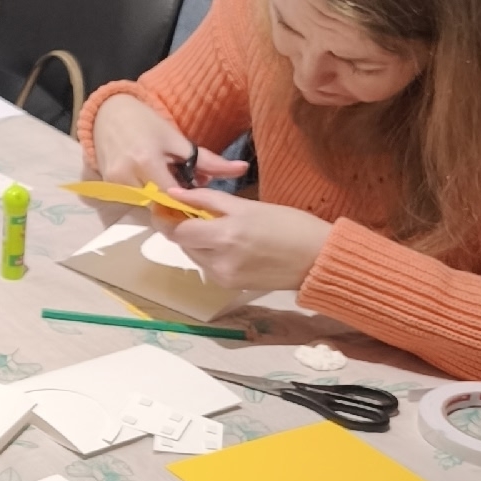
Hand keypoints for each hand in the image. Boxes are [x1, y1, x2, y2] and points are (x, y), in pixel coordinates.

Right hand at [91, 92, 247, 195]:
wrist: (109, 116)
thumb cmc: (147, 125)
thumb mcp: (178, 140)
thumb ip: (209, 161)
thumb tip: (242, 169)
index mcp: (146, 162)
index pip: (173, 197)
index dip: (189, 203)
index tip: (203, 203)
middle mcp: (126, 177)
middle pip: (160, 206)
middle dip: (177, 204)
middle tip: (190, 194)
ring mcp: (114, 185)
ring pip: (147, 208)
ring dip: (163, 203)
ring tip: (172, 186)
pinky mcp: (108, 189)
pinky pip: (135, 203)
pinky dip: (149, 199)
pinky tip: (156, 186)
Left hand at [169, 186, 331, 292]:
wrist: (318, 260)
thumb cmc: (289, 225)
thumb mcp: (248, 206)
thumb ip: (207, 200)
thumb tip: (174, 193)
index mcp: (224, 236)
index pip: (176, 230)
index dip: (164, 217)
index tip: (162, 205)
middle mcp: (219, 261)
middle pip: (183, 243)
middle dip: (181, 227)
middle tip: (189, 210)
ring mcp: (224, 277)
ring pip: (195, 255)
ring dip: (197, 240)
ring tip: (216, 226)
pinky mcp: (230, 287)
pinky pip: (209, 266)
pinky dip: (210, 253)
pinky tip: (228, 243)